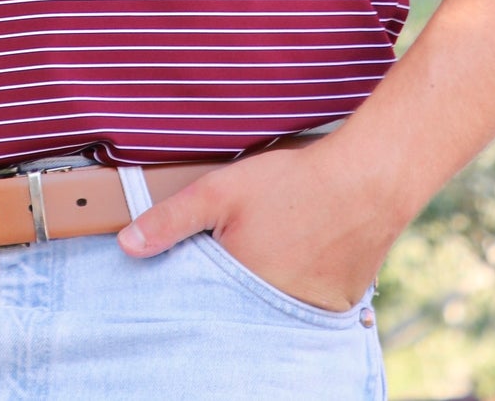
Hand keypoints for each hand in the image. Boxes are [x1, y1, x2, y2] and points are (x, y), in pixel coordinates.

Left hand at [116, 137, 398, 310]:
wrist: (368, 179)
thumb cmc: (292, 183)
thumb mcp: (221, 191)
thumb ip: (171, 220)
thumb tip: (125, 245)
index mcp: (238, 289)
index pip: (203, 308)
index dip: (196, 291)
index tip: (196, 275)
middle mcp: (274, 312)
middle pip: (239, 308)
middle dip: (231, 290)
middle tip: (245, 252)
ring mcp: (310, 314)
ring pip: (273, 308)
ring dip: (266, 289)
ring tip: (276, 250)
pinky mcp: (339, 308)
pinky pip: (307, 307)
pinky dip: (299, 288)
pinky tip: (302, 256)